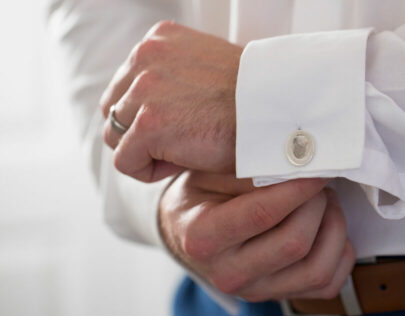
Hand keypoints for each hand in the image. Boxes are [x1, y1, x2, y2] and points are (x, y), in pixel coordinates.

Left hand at [100, 21, 241, 181]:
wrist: (276, 111)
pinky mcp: (148, 124)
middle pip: (114, 110)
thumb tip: (151, 104)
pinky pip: (125, 162)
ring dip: (146, 151)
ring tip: (184, 151)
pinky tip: (184, 162)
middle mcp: (145, 55)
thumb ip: (172, 77)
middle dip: (140, 133)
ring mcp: (144, 89)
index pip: (126, 85)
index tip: (184, 124)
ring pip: (116, 136)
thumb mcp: (204, 69)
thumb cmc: (251, 99)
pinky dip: (150, 171)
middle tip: (181, 141)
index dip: (150, 114)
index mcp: (159, 39)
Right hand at [159, 172, 355, 300]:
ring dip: (333, 228)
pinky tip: (328, 229)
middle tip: (317, 180)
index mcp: (202, 238)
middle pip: (294, 243)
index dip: (298, 187)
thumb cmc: (199, 197)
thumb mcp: (209, 173)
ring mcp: (254, 291)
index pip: (262, 213)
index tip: (316, 165)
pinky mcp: (277, 297)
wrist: (187, 231)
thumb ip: (249, 169)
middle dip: (316, 204)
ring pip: (317, 269)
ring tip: (325, 202)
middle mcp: (228, 273)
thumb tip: (298, 162)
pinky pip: (326, 285)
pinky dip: (339, 255)